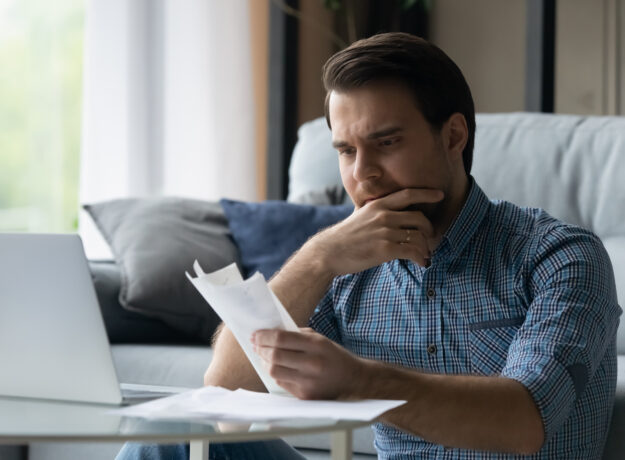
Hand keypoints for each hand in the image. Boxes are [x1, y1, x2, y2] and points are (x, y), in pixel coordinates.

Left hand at [251, 328, 367, 399]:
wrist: (353, 379)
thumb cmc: (334, 356)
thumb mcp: (320, 339)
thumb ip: (297, 335)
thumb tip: (272, 333)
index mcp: (316, 345)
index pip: (281, 339)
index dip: (264, 336)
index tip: (255, 334)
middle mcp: (312, 363)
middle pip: (274, 356)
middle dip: (260, 348)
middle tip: (255, 344)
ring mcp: (308, 382)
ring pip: (274, 371)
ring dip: (265, 362)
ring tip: (263, 355)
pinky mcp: (305, 395)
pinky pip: (282, 383)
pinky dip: (276, 373)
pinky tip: (276, 367)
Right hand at [306, 188, 442, 275]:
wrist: (329, 252)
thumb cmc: (345, 236)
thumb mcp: (359, 215)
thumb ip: (374, 210)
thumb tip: (386, 209)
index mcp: (378, 205)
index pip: (408, 194)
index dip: (426, 193)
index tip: (440, 195)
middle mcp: (383, 216)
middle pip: (419, 218)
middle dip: (429, 230)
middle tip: (430, 238)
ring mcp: (385, 232)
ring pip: (418, 237)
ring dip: (426, 248)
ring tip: (424, 255)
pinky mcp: (385, 249)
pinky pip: (413, 252)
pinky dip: (421, 258)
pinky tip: (421, 263)